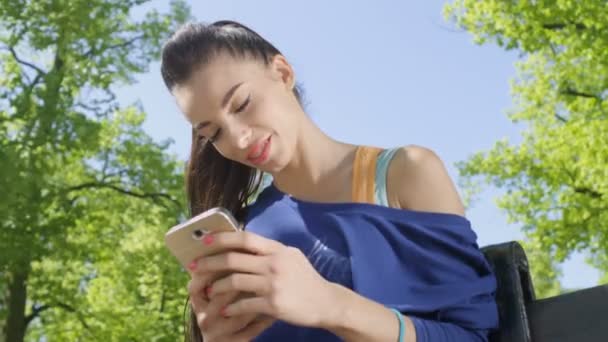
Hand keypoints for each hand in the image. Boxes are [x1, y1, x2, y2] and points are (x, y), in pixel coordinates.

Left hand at [189, 231, 335, 327]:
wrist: (326, 302)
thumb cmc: (305, 279)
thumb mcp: (291, 257)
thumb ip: (270, 251)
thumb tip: (244, 245)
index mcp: (277, 250)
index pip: (245, 239)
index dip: (222, 239)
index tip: (204, 241)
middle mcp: (274, 263)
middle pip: (234, 259)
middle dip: (209, 263)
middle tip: (195, 268)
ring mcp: (274, 284)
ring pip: (234, 281)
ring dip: (216, 287)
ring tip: (208, 291)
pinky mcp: (274, 304)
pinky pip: (244, 304)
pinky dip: (231, 308)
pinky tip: (225, 310)